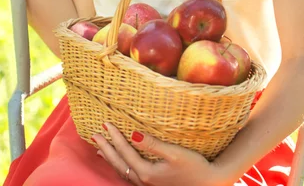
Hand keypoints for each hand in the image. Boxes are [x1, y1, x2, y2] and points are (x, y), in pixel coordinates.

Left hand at [92, 122, 222, 185]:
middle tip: (94, 135)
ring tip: (101, 149)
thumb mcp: (175, 154)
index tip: (106, 124)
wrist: (209, 185)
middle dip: (106, 149)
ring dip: (111, 159)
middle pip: (119, 164)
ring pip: (122, 171)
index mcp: (147, 173)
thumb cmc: (195, 168)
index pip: (125, 152)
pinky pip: (130, 176)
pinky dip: (120, 167)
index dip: (114, 138)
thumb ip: (153, 145)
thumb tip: (134, 135)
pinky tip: (121, 163)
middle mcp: (143, 181)